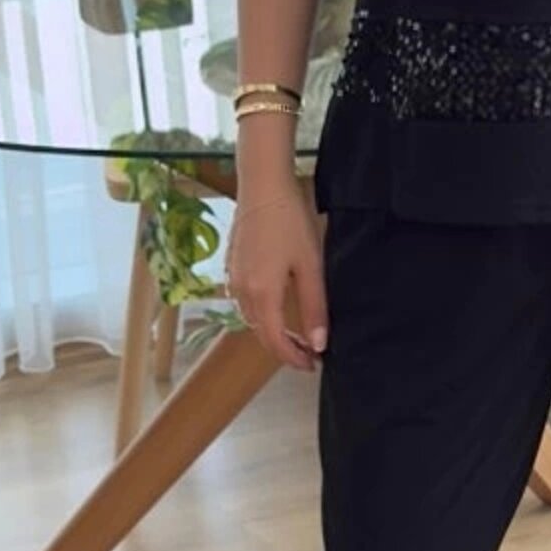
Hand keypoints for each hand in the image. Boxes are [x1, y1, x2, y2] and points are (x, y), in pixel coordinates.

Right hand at [224, 185, 328, 372]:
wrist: (263, 186)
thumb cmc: (289, 221)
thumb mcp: (310, 266)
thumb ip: (314, 308)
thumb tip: (319, 343)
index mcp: (262, 295)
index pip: (276, 342)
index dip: (294, 358)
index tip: (313, 364)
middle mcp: (241, 292)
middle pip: (261, 334)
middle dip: (284, 349)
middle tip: (310, 354)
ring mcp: (233, 279)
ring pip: (252, 319)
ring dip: (272, 333)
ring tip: (297, 336)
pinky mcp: (232, 267)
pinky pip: (244, 303)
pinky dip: (262, 315)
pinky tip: (277, 309)